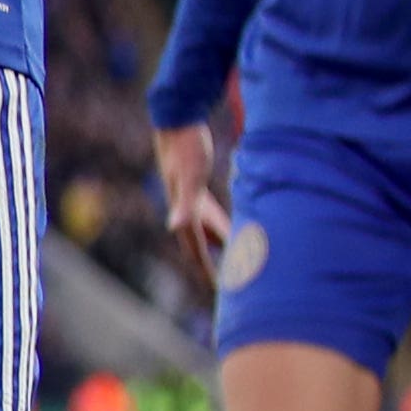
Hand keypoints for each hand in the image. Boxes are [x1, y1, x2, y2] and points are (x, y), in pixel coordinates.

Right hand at [151, 122, 229, 279]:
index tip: (221, 291)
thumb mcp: (189, 176)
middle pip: (200, 246)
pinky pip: (212, 215)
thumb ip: (184, 203)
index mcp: (186, 213)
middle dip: (213, 265)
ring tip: (236, 262)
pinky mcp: (197, 187)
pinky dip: (223, 226)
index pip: (196, 250)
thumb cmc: (185, 147)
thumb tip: (175, 225)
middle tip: (230, 283)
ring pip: (208, 231)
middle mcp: (186, 210)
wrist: (176, 120)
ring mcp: (191, 199)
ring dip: (220, 247)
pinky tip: (234, 226)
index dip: (208, 271)